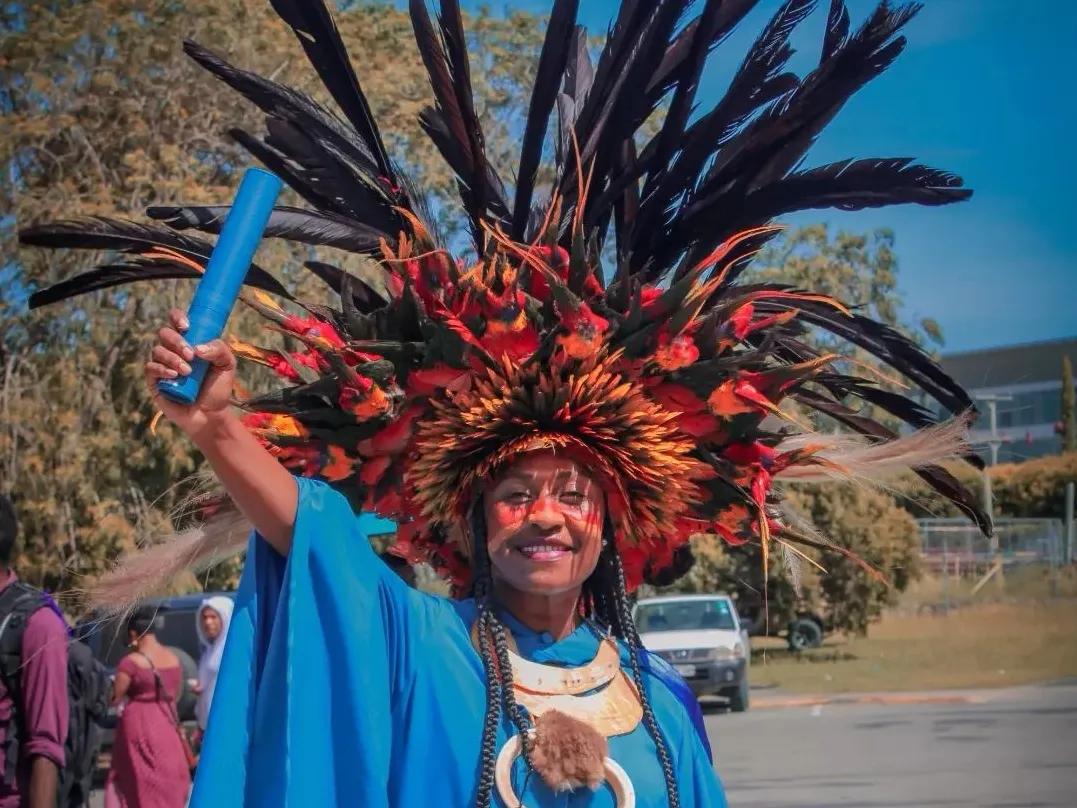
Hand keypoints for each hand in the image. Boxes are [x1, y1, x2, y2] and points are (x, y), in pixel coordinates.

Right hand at [144, 308, 237, 439]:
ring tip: (188, 371)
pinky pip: (150, 368)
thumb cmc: (218, 389)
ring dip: (173, 358)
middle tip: (191, 355)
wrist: (211, 415)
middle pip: (165, 333)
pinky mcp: (154, 381)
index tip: (187, 326)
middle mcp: (173, 351)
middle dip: (177, 341)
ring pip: (157, 350)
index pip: (177, 321)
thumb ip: (220, 349)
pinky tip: (174, 375)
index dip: (178, 317)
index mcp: (189, 342)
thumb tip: (198, 348)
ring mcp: (162, 365)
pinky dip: (162, 369)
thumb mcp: (227, 365)